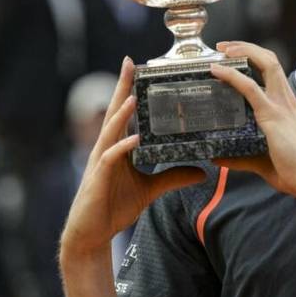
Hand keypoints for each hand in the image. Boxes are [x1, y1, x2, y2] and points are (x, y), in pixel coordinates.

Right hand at [60, 57, 204, 257]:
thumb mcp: (151, 189)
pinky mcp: (98, 177)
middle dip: (122, 87)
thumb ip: (174, 176)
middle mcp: (107, 148)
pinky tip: (133, 139)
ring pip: (111, 131)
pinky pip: (110, 158)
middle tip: (129, 63)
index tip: (137, 65)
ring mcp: (101, 161)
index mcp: (118, 146)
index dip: (129, 89)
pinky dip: (122, 147)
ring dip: (122, 113)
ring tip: (133, 96)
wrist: (92, 233)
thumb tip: (203, 171)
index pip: (124, 113)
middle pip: (115, 112)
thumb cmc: (115, 206)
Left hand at [210, 42, 295, 208]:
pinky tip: (218, 71)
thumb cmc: (293, 170)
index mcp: (286, 104)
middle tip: (223, 47)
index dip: (253, 57)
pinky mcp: (273, 115)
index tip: (232, 54)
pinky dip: (233, 76)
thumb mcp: (261, 159)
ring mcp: (280, 105)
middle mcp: (285, 98)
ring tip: (222, 50)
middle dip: (246, 47)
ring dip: (242, 52)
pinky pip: (251, 88)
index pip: (272, 70)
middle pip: (269, 59)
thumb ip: (240, 157)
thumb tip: (218, 157)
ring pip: (265, 64)